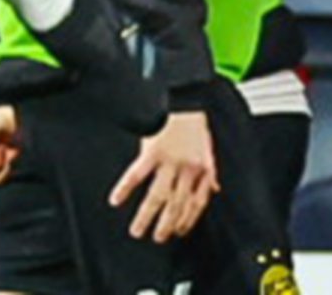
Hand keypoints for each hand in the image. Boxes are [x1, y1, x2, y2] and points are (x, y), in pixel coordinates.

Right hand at [0, 105, 20, 185]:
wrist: (16, 118)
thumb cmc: (3, 118)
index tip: (1, 148)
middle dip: (1, 167)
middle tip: (7, 150)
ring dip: (7, 169)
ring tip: (10, 151)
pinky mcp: (0, 168)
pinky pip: (4, 179)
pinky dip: (12, 168)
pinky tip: (13, 153)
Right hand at [109, 110, 217, 242]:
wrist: (183, 94)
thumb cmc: (193, 118)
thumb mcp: (209, 145)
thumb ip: (211, 170)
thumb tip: (215, 188)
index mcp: (201, 169)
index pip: (196, 203)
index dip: (188, 220)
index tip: (181, 230)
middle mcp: (185, 169)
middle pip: (176, 205)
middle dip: (167, 225)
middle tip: (158, 238)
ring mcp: (168, 162)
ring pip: (157, 197)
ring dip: (147, 216)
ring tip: (138, 230)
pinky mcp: (150, 152)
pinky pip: (137, 175)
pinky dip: (126, 188)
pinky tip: (117, 199)